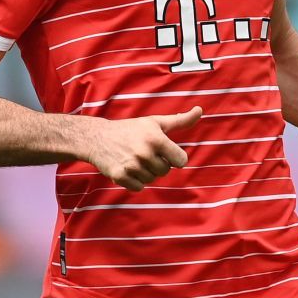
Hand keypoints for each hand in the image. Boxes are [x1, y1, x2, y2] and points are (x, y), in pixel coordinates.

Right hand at [82, 107, 201, 190]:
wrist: (97, 137)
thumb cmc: (131, 129)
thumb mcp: (155, 122)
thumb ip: (180, 120)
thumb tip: (200, 110)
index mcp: (156, 139)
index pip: (181, 161)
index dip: (174, 158)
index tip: (165, 152)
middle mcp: (144, 153)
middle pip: (165, 171)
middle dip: (158, 164)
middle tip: (144, 153)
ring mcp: (132, 166)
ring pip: (152, 180)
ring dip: (146, 173)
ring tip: (134, 159)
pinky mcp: (120, 176)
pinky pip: (139, 187)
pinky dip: (135, 181)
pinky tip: (127, 168)